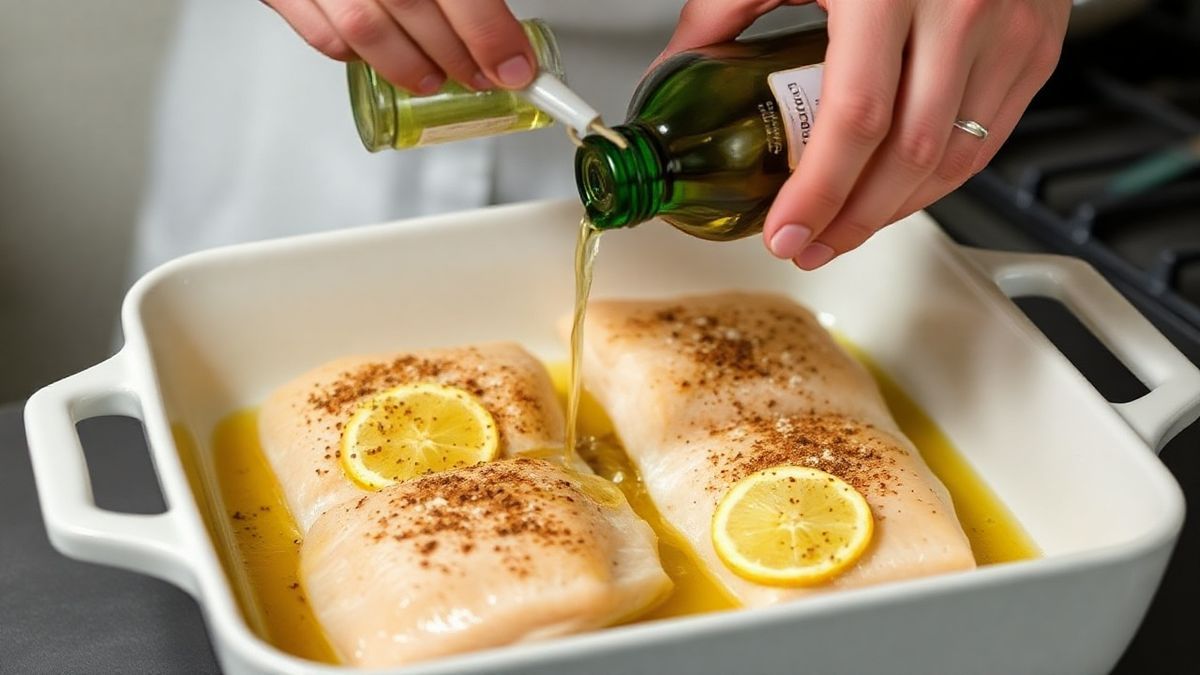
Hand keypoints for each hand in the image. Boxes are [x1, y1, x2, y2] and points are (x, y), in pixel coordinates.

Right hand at [262, 0, 535, 92]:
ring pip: (365, 33)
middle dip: (458, 55)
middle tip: (485, 76)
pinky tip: (381, 58)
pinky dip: (355, 56)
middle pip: (414, 10)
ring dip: (409, 67)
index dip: (489, 33)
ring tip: (436, 78)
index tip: (515, 66)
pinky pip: (321, 34)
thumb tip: (500, 17)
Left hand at [660, 0, 1070, 268]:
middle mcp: (961, 8)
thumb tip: (681, 66)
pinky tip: (898, 193)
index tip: (785, 232)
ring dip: (894, 211)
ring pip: (954, 159)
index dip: (818, 191)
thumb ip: (728, 6)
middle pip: (907, 156)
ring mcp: (1010, 30)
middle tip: (807, 245)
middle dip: (851, 220)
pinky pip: (988, 138)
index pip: (856, 119)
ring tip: (844, 232)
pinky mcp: (1037, 45)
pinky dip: (940, 178)